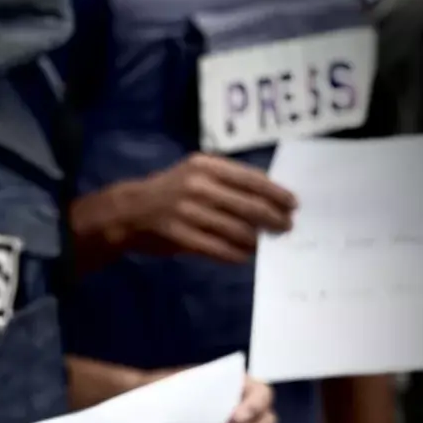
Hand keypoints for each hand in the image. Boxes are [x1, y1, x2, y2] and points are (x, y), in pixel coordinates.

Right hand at [133, 153, 296, 262]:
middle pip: (249, 206)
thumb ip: (226, 182)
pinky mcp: (181, 236)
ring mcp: (188, 212)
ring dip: (256, 240)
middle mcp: (198, 186)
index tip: (293, 204)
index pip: (252, 179)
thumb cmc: (169, 191)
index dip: (276, 193)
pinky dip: (236, 254)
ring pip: (236, 229)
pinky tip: (244, 256)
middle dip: (273, 219)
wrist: (129, 211)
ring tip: (263, 243)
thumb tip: (268, 200)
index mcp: (206, 166)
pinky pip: (218, 248)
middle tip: (286, 227)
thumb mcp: (195, 173)